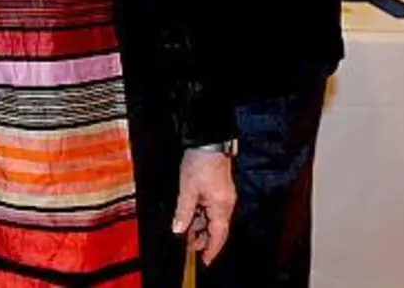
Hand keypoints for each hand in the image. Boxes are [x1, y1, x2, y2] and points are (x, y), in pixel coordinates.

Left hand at [174, 147, 234, 264]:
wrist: (208, 143)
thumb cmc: (199, 164)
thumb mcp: (187, 189)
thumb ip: (184, 212)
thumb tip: (178, 230)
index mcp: (221, 207)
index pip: (218, 235)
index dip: (211, 249)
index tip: (204, 261)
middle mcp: (226, 205)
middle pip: (216, 229)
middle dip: (203, 239)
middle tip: (188, 246)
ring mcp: (223, 198)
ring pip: (212, 220)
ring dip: (200, 227)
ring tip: (185, 233)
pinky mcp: (219, 191)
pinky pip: (211, 210)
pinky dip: (201, 216)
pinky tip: (190, 217)